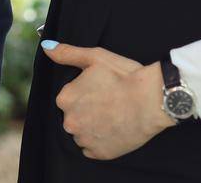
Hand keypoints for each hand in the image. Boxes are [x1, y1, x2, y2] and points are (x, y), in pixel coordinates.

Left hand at [44, 41, 172, 159]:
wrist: (152, 100)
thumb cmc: (124, 77)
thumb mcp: (95, 57)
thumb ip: (67, 53)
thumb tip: (47, 48)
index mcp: (65, 99)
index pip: (67, 98)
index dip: (84, 93)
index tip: (99, 90)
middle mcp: (70, 122)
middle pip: (73, 116)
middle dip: (86, 111)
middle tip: (108, 102)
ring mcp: (85, 140)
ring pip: (82, 133)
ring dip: (92, 127)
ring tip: (113, 116)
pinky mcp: (100, 153)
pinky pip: (93, 149)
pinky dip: (101, 142)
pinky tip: (114, 129)